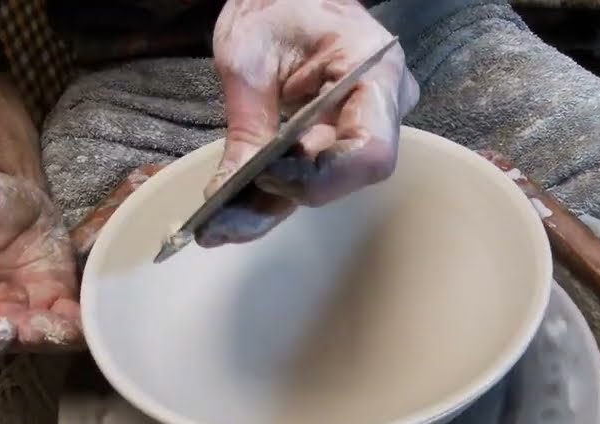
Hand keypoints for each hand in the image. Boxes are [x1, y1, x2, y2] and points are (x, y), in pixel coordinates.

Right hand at [0, 169, 82, 359]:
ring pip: (42, 340)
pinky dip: (80, 326)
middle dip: (23, 340)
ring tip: (63, 326)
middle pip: (6, 346)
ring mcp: (29, 307)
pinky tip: (88, 317)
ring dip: (53, 338)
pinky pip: (71, 322)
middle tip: (35, 327)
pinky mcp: (59, 296)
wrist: (15, 191)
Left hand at [204, 0, 418, 246]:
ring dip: (271, 206)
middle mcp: (382, 105)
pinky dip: (270, 194)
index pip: (370, 150)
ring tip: (217, 226)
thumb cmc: (277, 3)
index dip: (321, 176)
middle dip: (287, 198)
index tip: (265, 174)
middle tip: (226, 220)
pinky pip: (309, 175)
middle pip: (348, 176)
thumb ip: (247, 121)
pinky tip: (231, 212)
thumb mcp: (250, 55)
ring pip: (325, 185)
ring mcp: (362, 124)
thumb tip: (230, 188)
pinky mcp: (335, 138)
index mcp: (375, 70)